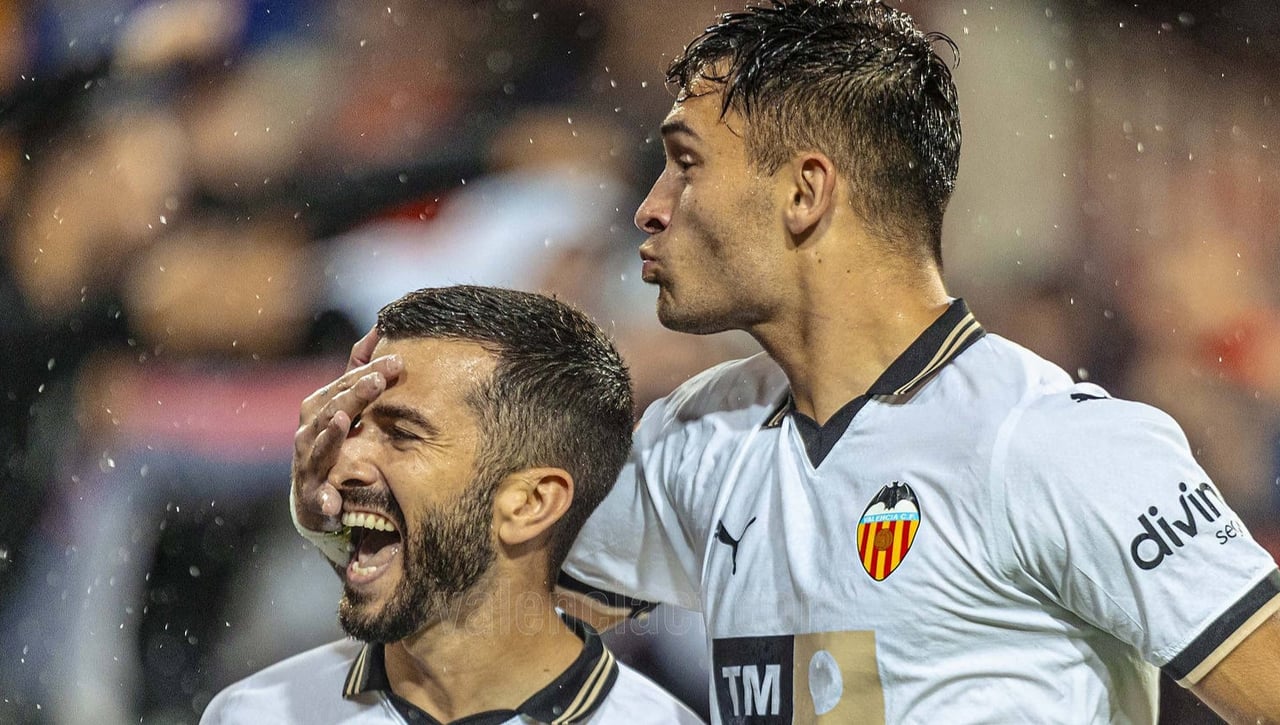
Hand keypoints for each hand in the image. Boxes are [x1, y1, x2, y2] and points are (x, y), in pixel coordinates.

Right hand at [291, 327, 392, 532]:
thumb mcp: (348, 405)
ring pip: (318, 448)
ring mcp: (308, 466)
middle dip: (354, 395)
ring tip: (344, 421)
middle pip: (331, 409)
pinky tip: (334, 502)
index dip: (368, 372)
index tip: (398, 361)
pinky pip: (318, 500)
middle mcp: (308, 434)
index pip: (344, 386)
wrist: (317, 499)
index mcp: (320, 409)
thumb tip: (380, 327)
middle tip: (378, 381)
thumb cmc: (338, 442)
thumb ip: (360, 370)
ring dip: (330, 435)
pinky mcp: (313, 500)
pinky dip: (325, 501)